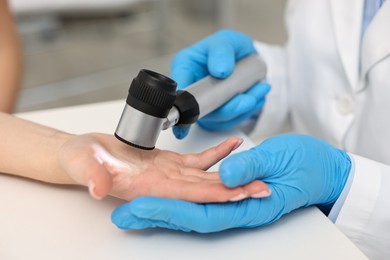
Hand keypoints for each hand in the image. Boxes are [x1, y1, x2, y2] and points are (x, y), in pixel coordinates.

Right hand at [58, 133, 267, 201]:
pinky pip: (200, 159)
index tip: (239, 194)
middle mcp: (165, 185)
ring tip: (261, 170)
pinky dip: (219, 151)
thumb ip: (90, 176)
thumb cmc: (81, 160)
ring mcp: (171, 175)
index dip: (214, 195)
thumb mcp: (81, 164)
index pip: (188, 194)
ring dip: (234, 174)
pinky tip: (235, 142)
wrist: (85, 155)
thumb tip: (97, 189)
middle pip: (207, 189)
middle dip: (236, 189)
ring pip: (208, 176)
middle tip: (265, 187)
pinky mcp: (172, 162)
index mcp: (148, 188)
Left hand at [111, 134, 350, 231]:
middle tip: (126, 213)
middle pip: (188, 212)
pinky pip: (208, 178)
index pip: (199, 213)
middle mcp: (236, 206)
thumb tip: (224, 175)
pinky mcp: (236, 179)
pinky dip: (188, 178)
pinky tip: (171, 171)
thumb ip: (253, 167)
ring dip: (166, 200)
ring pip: (193, 199)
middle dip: (156, 214)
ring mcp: (235, 195)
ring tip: (138, 199)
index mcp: (248, 206)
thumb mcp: (283, 161)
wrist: (327, 168)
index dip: (169, 212)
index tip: (141, 209)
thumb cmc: (313, 166)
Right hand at [171, 29, 270, 138]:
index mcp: (185, 69)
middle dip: (227, 109)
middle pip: (202, 110)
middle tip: (248, 100)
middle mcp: (192, 90)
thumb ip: (221, 51)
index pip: (180, 91)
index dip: (185, 105)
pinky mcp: (218, 115)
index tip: (198, 109)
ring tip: (259, 91)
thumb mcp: (225, 40)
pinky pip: (231, 121)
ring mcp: (204, 105)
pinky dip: (247, 111)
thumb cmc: (228, 48)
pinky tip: (257, 97)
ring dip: (242, 108)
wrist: (245, 59)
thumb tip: (220, 71)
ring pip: (219, 118)